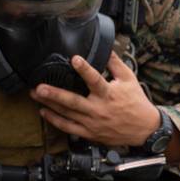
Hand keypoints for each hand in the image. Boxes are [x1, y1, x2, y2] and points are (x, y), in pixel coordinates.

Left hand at [31, 53, 159, 146]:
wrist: (144, 129)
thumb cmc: (136, 102)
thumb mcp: (128, 79)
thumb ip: (115, 63)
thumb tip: (106, 47)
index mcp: (109, 94)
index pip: (95, 80)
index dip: (84, 69)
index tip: (74, 59)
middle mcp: (98, 109)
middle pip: (73, 101)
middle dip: (55, 94)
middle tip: (40, 87)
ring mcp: (92, 123)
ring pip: (67, 114)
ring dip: (49, 105)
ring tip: (35, 95)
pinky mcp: (90, 133)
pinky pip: (69, 128)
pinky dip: (55, 120)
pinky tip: (44, 112)